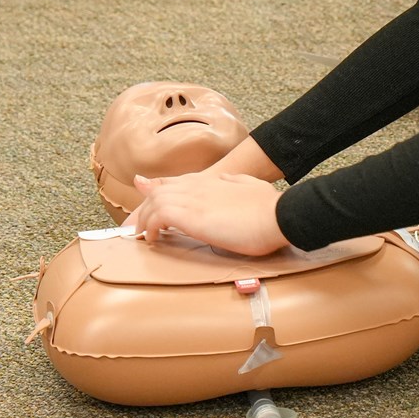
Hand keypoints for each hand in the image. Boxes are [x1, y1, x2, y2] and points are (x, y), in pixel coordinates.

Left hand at [129, 172, 288, 255]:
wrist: (277, 215)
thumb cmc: (269, 206)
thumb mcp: (251, 185)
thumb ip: (235, 181)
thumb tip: (227, 178)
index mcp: (212, 181)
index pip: (174, 183)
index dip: (157, 193)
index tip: (148, 207)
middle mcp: (198, 186)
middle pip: (158, 192)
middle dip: (145, 210)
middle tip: (141, 228)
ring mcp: (193, 199)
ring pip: (153, 202)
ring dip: (145, 220)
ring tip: (144, 236)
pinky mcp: (190, 216)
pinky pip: (158, 217)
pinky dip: (150, 228)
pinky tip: (153, 239)